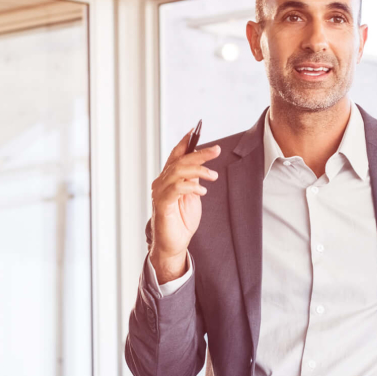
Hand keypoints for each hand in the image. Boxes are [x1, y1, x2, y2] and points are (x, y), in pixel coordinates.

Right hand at [149, 129, 220, 283]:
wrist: (174, 244)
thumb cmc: (181, 222)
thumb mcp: (192, 195)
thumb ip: (193, 179)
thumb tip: (200, 165)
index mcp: (168, 179)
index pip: (175, 155)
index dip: (184, 143)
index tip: (195, 131)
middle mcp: (161, 183)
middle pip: (179, 161)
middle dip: (199, 154)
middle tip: (216, 150)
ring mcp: (160, 193)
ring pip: (178, 172)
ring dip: (198, 170)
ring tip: (213, 176)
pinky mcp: (162, 204)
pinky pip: (176, 188)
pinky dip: (190, 186)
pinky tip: (202, 191)